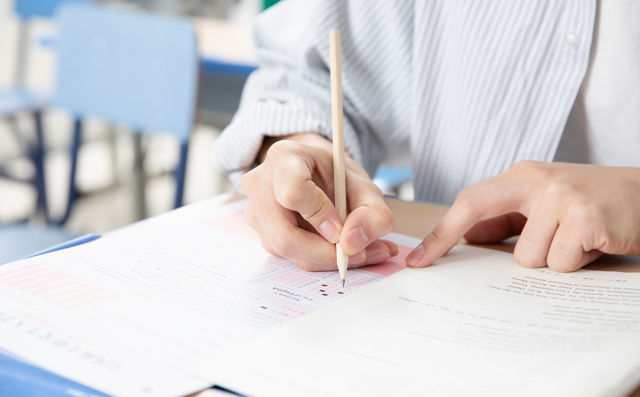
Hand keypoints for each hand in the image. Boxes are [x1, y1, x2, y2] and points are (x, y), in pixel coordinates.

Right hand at [241, 133, 396, 270]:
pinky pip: (290, 258)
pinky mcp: (261, 235)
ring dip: (328, 259)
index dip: (320, 215)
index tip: (343, 227)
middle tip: (359, 253)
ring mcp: (256, 212)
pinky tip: (343, 251)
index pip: (293, 191)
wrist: (316, 175)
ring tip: (363, 251)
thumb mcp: (365, 186)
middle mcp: (260, 185)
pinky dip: (320, 260)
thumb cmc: (336, 176)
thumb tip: (351, 244)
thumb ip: (371, 213)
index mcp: (285, 157)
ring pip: (288, 252)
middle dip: (325, 253)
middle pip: (284, 235)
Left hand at [406, 161, 639, 271]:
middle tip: (425, 263)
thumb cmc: (595, 207)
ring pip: (526, 256)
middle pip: (476, 207)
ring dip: (550, 261)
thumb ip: (508, 219)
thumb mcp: (547, 206)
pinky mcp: (585, 216)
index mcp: (524, 175)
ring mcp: (561, 195)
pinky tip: (593, 246)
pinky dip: (576, 264)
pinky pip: (559, 263)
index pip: (471, 200)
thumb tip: (469, 237)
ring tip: (576, 244)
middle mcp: (537, 179)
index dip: (441, 230)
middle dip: (447, 237)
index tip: (419, 259)